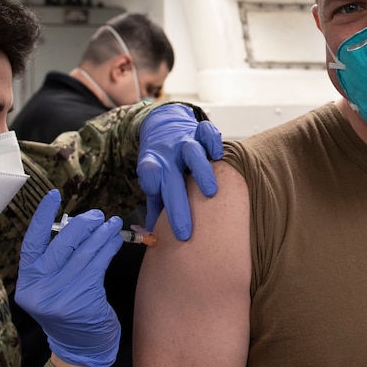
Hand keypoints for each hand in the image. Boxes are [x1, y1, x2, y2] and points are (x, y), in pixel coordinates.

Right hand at [15, 189, 123, 366]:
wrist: (80, 348)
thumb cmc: (69, 310)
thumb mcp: (52, 287)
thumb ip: (56, 261)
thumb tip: (78, 224)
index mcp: (28, 283)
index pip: (31, 243)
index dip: (42, 217)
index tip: (53, 195)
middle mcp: (39, 290)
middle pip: (61, 245)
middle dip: (83, 225)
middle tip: (98, 215)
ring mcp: (59, 298)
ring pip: (84, 254)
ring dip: (101, 234)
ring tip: (113, 223)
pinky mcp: (82, 302)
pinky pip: (98, 266)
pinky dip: (108, 249)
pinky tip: (115, 240)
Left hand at [137, 104, 222, 240]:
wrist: (164, 126)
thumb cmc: (163, 165)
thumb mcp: (154, 183)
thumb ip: (155, 207)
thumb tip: (154, 240)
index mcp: (153, 166)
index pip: (148, 173)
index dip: (150, 183)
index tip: (154, 196)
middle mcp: (168, 155)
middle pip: (172, 179)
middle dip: (178, 206)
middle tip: (185, 231)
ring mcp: (184, 141)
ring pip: (192, 152)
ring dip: (200, 171)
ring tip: (210, 191)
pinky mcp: (199, 131)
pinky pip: (207, 131)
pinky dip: (213, 141)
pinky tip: (218, 155)